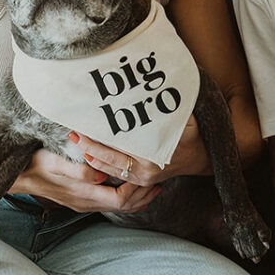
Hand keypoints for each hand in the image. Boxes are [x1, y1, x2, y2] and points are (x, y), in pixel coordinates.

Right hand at [8, 145, 160, 214]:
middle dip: (143, 195)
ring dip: (136, 197)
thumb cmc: (36, 165)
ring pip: (118, 206)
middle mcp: (87, 202)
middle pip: (123, 206)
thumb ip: (77, 170)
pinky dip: (124, 196)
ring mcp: (84, 202)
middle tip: (160, 181)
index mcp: (84, 194)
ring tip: (152, 185)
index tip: (148, 177)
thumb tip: (99, 174)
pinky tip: (129, 186)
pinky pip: (109, 201)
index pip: (120, 199)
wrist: (18, 176)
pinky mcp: (81, 198)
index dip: (136, 190)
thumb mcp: (55, 163)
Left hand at [74, 111, 210, 187]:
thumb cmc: (191, 133)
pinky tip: (89, 157)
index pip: (121, 144)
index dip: (103, 134)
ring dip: (92, 156)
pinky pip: (117, 175)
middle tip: (74, 134)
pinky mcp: (141, 181)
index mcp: (154, 153)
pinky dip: (102, 166)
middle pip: (111, 158)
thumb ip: (165, 110)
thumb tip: (149, 93)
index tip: (88, 124)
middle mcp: (146, 169)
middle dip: (90, 146)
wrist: (200, 156)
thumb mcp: (182, 118)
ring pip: (111, 169)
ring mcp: (143, 178)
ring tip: (77, 143)